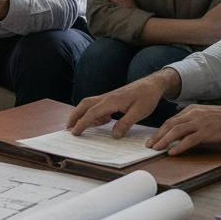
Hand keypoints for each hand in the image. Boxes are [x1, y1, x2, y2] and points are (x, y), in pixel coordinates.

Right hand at [67, 67, 181, 139]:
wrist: (153, 84)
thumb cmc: (147, 96)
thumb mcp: (139, 112)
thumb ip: (125, 123)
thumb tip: (114, 135)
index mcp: (112, 100)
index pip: (92, 112)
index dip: (82, 123)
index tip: (74, 132)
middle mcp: (107, 97)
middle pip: (85, 105)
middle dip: (75, 116)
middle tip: (68, 127)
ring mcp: (109, 97)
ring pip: (90, 104)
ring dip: (82, 114)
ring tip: (80, 127)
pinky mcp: (113, 99)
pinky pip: (99, 106)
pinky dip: (95, 114)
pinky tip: (101, 122)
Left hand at [146, 102, 220, 155]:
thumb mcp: (207, 116)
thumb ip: (194, 121)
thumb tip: (183, 133)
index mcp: (192, 110)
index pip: (172, 120)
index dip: (161, 130)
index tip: (153, 138)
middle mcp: (193, 114)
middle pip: (170, 125)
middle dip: (157, 136)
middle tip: (149, 145)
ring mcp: (200, 122)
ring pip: (176, 131)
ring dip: (164, 141)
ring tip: (156, 149)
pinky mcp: (207, 132)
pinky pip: (189, 140)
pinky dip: (179, 146)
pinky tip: (172, 152)